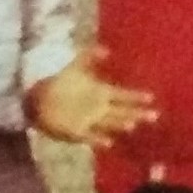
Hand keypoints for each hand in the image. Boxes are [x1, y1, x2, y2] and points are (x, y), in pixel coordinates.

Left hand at [28, 44, 158, 147]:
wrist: (37, 101)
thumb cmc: (58, 84)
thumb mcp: (73, 68)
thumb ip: (88, 57)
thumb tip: (107, 49)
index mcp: (101, 93)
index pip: (123, 95)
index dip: (136, 97)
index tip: (151, 97)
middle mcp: (99, 108)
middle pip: (123, 111)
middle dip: (138, 113)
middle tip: (154, 115)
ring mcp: (90, 121)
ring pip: (110, 123)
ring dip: (120, 124)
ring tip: (131, 125)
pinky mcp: (78, 132)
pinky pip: (90, 137)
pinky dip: (99, 140)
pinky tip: (108, 142)